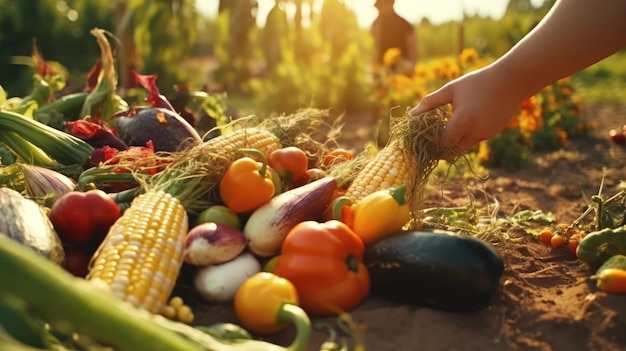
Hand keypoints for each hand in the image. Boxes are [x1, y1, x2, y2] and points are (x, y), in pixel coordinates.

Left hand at [410, 65, 526, 151]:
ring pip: (464, 146)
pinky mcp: (493, 133)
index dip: (433, 143)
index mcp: (462, 121)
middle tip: (433, 138)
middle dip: (442, 147)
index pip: (443, 143)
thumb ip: (430, 103)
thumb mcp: (451, 89)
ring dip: (455, 140)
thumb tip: (412, 114)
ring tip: (448, 126)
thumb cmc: (478, 82)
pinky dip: (467, 135)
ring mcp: (486, 134)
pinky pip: (475, 139)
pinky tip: (466, 120)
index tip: (425, 137)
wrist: (511, 80)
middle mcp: (475, 132)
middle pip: (453, 151)